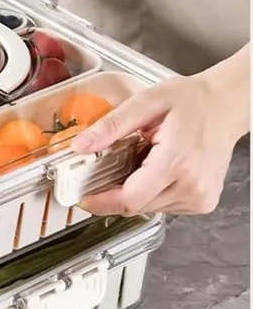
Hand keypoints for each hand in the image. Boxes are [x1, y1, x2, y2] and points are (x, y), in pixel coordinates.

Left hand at [71, 48, 248, 215]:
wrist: (227, 105)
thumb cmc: (193, 101)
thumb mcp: (146, 102)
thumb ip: (110, 126)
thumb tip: (80, 146)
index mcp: (175, 162)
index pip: (129, 199)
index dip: (101, 202)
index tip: (82, 196)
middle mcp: (191, 186)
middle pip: (136, 206)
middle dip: (114, 191)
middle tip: (106, 167)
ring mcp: (199, 198)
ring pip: (148, 208)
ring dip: (134, 190)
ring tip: (141, 160)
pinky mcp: (202, 202)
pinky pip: (163, 205)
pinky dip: (151, 191)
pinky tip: (156, 168)